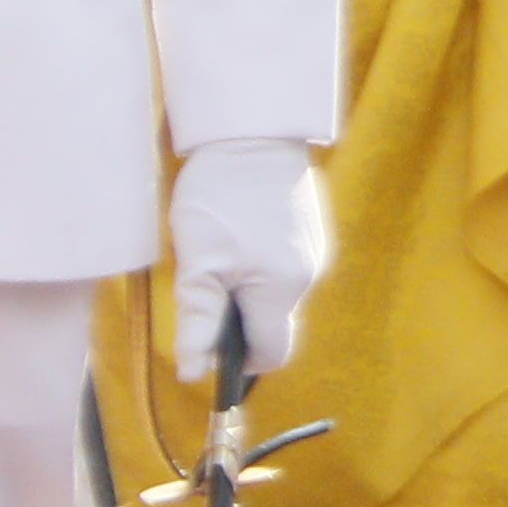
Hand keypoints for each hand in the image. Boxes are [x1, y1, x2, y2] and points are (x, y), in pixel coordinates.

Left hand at [166, 139, 330, 376]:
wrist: (252, 132)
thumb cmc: (220, 196)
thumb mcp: (198, 263)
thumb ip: (198, 322)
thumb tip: (193, 374)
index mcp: (281, 290)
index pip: (271, 354)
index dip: (239, 360)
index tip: (211, 341)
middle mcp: (308, 276)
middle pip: (275, 323)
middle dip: (240, 316)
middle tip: (207, 281)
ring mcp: (315, 250)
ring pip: (280, 294)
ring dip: (250, 288)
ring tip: (222, 250)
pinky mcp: (312, 228)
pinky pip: (287, 266)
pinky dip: (262, 264)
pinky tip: (241, 232)